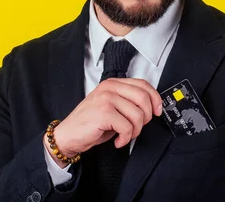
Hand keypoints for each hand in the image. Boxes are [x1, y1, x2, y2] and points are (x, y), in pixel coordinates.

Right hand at [45, 78, 162, 166]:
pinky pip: (127, 127)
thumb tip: (151, 106)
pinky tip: (118, 140)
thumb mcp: (111, 107)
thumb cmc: (90, 123)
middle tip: (137, 127)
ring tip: (125, 135)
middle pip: (143, 98)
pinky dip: (126, 138)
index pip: (143, 84)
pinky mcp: (103, 113)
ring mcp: (106, 99)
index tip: (157, 110)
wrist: (68, 135)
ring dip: (135, 131)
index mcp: (112, 84)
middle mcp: (109, 88)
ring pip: (137, 115)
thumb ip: (127, 101)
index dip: (155, 98)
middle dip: (146, 117)